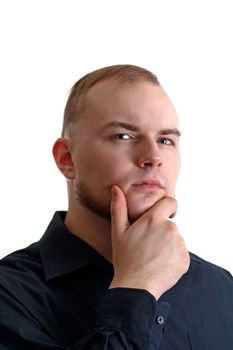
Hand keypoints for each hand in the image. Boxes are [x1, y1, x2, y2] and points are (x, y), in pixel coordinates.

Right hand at [109, 185, 189, 299]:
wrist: (135, 286)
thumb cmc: (125, 259)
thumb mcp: (118, 232)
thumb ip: (119, 207)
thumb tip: (116, 188)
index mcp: (155, 219)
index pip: (171, 202)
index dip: (167, 207)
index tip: (161, 215)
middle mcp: (171, 229)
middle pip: (170, 224)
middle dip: (161, 231)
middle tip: (148, 245)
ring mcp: (180, 245)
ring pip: (175, 239)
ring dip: (167, 245)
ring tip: (152, 256)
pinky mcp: (185, 259)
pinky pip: (180, 253)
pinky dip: (173, 258)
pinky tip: (160, 264)